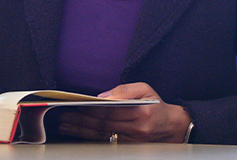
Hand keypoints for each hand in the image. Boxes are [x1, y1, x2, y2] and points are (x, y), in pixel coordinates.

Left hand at [57, 83, 191, 142]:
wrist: (172, 126)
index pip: (111, 111)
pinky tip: (78, 133)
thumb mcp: (145, 89)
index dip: (91, 109)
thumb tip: (102, 96)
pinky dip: (90, 138)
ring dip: (81, 131)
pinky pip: (105, 142)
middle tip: (64, 117)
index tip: (76, 106)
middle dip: (81, 121)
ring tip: (65, 126)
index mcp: (141, 111)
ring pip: (102, 135)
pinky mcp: (128, 147)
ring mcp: (132, 140)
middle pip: (103, 125)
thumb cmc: (156, 105)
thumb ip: (124, 90)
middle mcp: (136, 128)